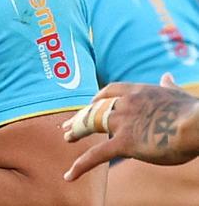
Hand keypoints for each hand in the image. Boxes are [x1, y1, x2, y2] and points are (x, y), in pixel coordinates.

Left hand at [63, 74, 198, 180]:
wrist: (196, 124)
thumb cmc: (193, 111)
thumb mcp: (178, 94)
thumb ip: (168, 87)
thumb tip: (167, 76)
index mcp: (138, 92)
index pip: (109, 91)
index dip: (98, 97)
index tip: (91, 102)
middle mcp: (125, 104)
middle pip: (95, 108)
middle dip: (80, 116)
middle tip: (67, 124)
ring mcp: (122, 123)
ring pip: (91, 126)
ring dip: (76, 132)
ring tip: (66, 138)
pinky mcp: (124, 143)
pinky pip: (96, 155)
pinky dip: (80, 166)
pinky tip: (68, 176)